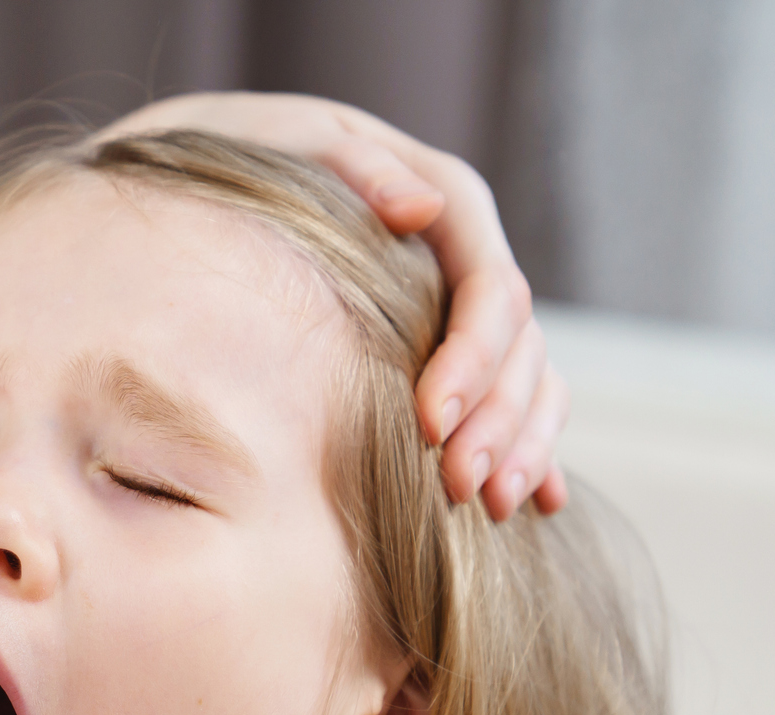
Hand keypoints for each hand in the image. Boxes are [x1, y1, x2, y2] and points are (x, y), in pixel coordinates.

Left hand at [101, 93, 567, 521]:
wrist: (238, 171)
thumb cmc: (266, 160)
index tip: (429, 423)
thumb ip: (361, 173)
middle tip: (456, 488)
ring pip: (534, 382)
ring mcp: (477, 311)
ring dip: (522, 447)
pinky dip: (534, 450)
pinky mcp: (468, 352)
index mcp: (455, 206)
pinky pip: (525, 403)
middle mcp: (478, 260)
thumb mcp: (304, 146)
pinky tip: (537, 504)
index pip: (492, 293)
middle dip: (498, 424)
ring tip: (492, 506)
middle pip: (521, 350)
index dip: (472, 362)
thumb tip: (418, 208)